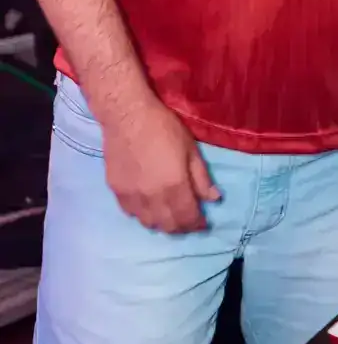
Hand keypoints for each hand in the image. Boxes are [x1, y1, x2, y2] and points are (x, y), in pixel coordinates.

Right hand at [102, 99, 220, 233]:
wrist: (127, 116)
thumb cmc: (163, 127)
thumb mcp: (190, 149)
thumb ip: (201, 178)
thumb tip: (214, 199)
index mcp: (174, 186)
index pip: (188, 218)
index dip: (197, 224)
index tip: (203, 223)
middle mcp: (152, 198)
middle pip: (168, 226)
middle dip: (181, 227)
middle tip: (188, 220)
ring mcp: (132, 197)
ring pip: (148, 223)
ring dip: (162, 223)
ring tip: (169, 215)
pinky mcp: (116, 192)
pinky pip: (131, 214)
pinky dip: (143, 215)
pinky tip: (148, 206)